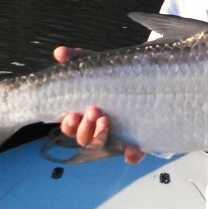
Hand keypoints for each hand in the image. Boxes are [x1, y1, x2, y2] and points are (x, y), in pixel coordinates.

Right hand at [53, 46, 145, 164]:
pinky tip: (131, 149)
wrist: (148, 82)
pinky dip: (131, 156)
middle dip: (84, 128)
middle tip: (93, 111)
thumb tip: (59, 52)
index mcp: (84, 116)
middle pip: (84, 139)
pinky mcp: (136, 143)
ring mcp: (117, 138)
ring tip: (105, 121)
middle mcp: (98, 130)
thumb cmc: (115, 78)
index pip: (70, 126)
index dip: (69, 124)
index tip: (71, 114)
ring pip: (102, 146)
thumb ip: (78, 60)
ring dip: (100, 136)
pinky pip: (132, 156)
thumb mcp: (98, 66)